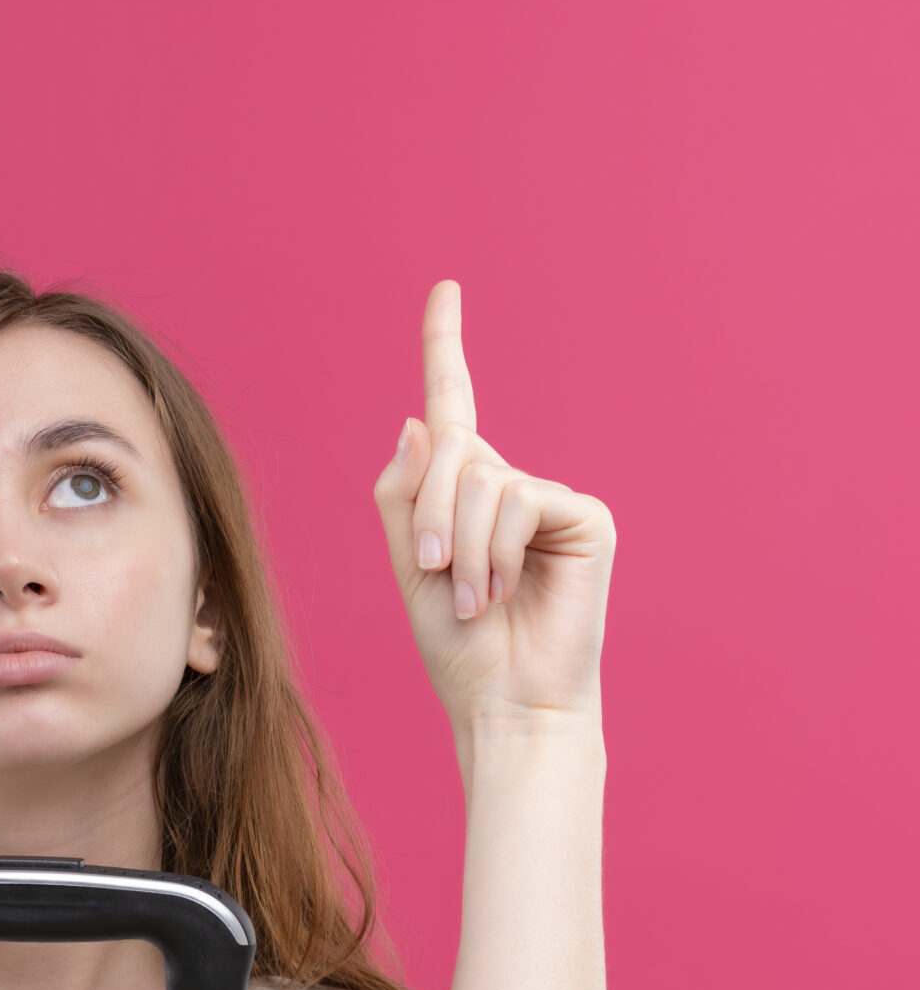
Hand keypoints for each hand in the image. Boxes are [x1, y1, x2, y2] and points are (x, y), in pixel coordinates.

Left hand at [373, 282, 615, 728]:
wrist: (504, 700)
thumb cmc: (457, 645)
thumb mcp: (410, 567)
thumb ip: (404, 494)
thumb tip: (419, 419)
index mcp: (465, 494)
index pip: (453, 408)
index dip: (446, 346)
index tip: (445, 289)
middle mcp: (510, 485)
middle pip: (452, 449)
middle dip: (429, 513)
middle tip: (435, 576)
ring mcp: (551, 498)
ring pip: (481, 478)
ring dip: (461, 544)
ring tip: (473, 598)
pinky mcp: (585, 515)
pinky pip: (518, 500)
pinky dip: (495, 549)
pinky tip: (504, 591)